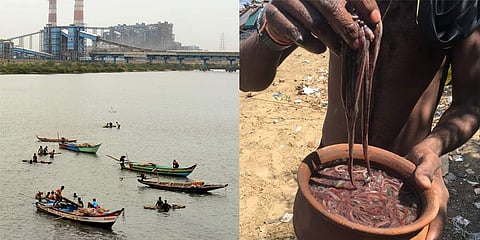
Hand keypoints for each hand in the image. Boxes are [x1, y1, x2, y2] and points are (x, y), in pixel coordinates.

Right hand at [264, 0, 381, 52]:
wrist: (279, 22)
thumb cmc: (311, 13)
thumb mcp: (330, 8)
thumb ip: (350, 9)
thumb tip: (374, 20)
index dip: (364, 4)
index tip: (375, 20)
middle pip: (330, 6)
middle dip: (347, 27)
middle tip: (357, 43)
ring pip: (314, 23)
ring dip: (331, 40)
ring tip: (340, 50)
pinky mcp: (272, 14)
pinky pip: (296, 33)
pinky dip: (311, 44)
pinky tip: (320, 49)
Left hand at [406, 144, 447, 239]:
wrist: (422, 150)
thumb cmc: (424, 154)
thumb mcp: (425, 158)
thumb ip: (424, 169)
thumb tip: (423, 184)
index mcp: (438, 195)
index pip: (439, 218)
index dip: (434, 231)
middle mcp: (434, 202)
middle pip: (432, 225)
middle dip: (424, 236)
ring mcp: (426, 203)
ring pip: (423, 222)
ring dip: (416, 232)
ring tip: (400, 239)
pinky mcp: (417, 202)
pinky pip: (415, 216)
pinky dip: (409, 224)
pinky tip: (397, 230)